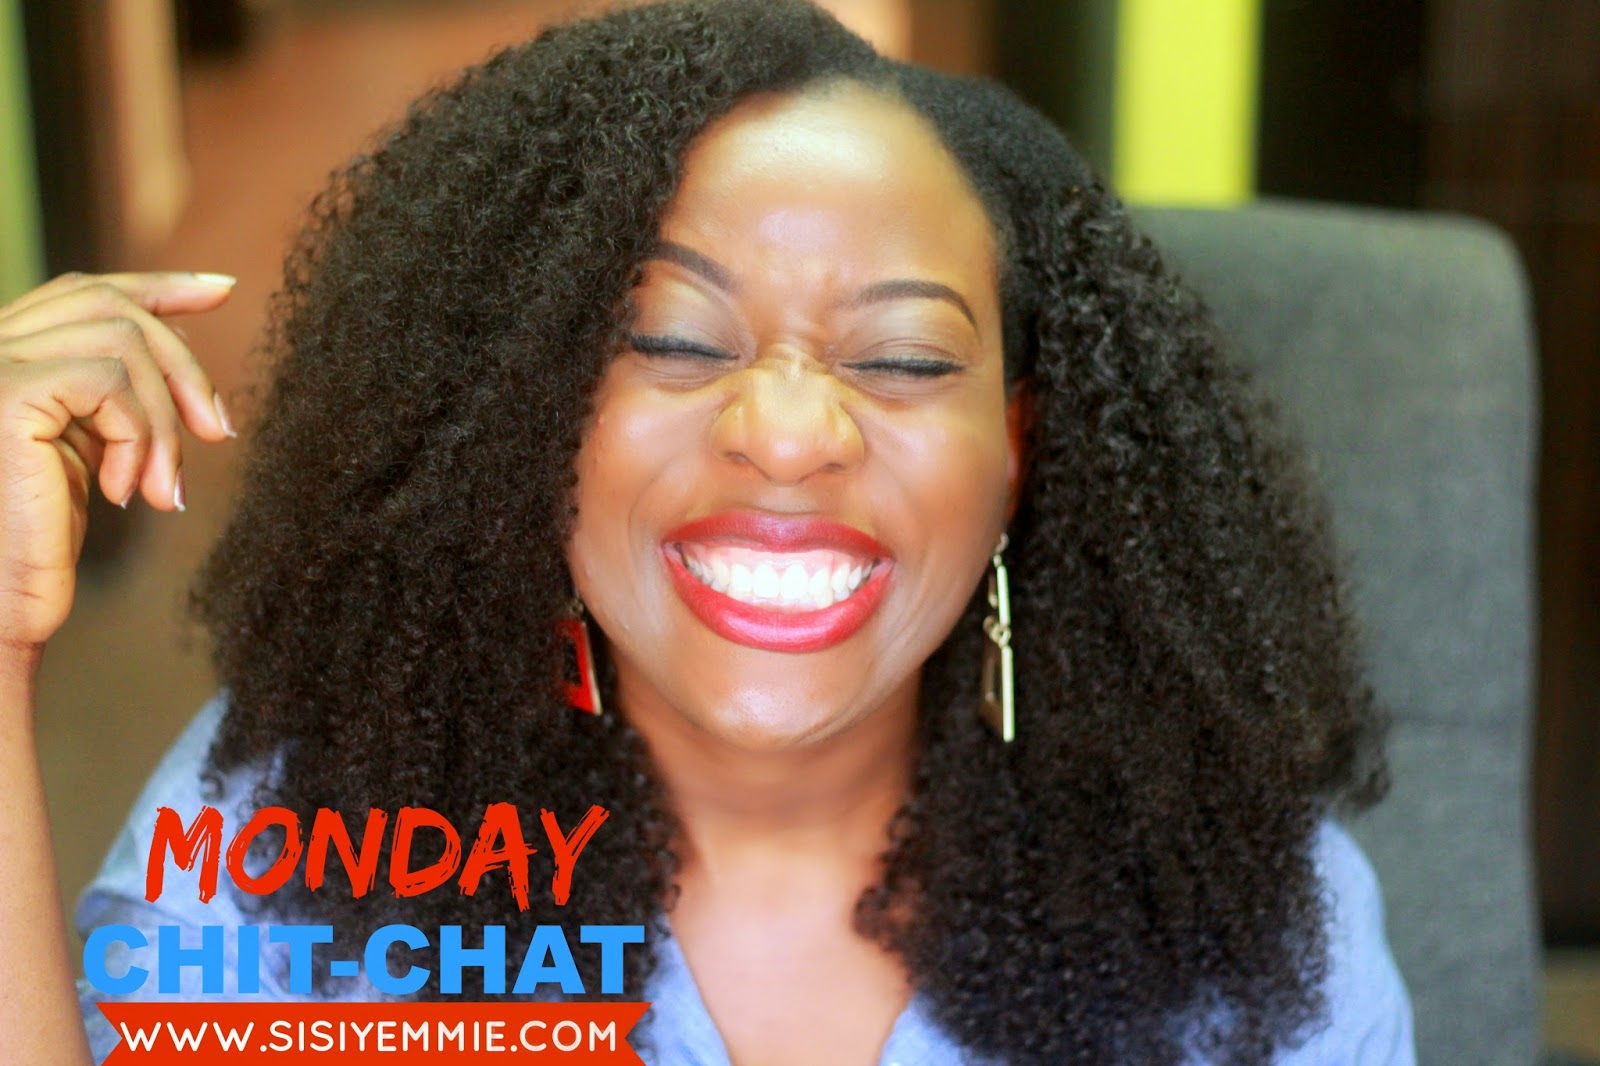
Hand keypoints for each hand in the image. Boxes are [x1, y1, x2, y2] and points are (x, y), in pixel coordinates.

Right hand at [0, 272, 237, 654]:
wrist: (3, 602)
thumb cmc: (42, 534)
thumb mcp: (95, 441)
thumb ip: (123, 383)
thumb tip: (193, 316)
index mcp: (5, 351)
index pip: (85, 291)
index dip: (158, 286)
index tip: (221, 291)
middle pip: (112, 309)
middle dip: (184, 364)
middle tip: (219, 432)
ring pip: (122, 345)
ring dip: (163, 420)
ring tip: (160, 488)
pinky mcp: (7, 397)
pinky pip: (108, 382)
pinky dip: (137, 435)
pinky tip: (124, 491)